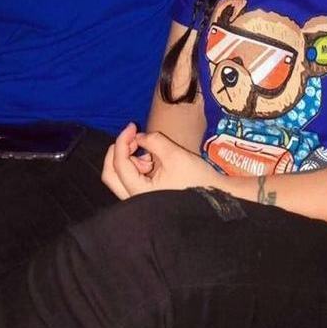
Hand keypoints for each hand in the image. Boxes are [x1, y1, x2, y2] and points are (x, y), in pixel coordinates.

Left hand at [105, 126, 221, 197]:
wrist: (216, 198)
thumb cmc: (197, 180)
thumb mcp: (175, 155)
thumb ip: (153, 141)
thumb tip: (138, 136)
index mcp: (140, 193)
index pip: (120, 163)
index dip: (122, 140)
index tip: (132, 125)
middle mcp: (134, 201)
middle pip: (110, 174)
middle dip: (118, 151)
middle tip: (131, 137)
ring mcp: (139, 201)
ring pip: (119, 178)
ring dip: (128, 160)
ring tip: (149, 154)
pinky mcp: (145, 199)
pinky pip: (130, 181)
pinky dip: (135, 167)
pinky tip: (152, 162)